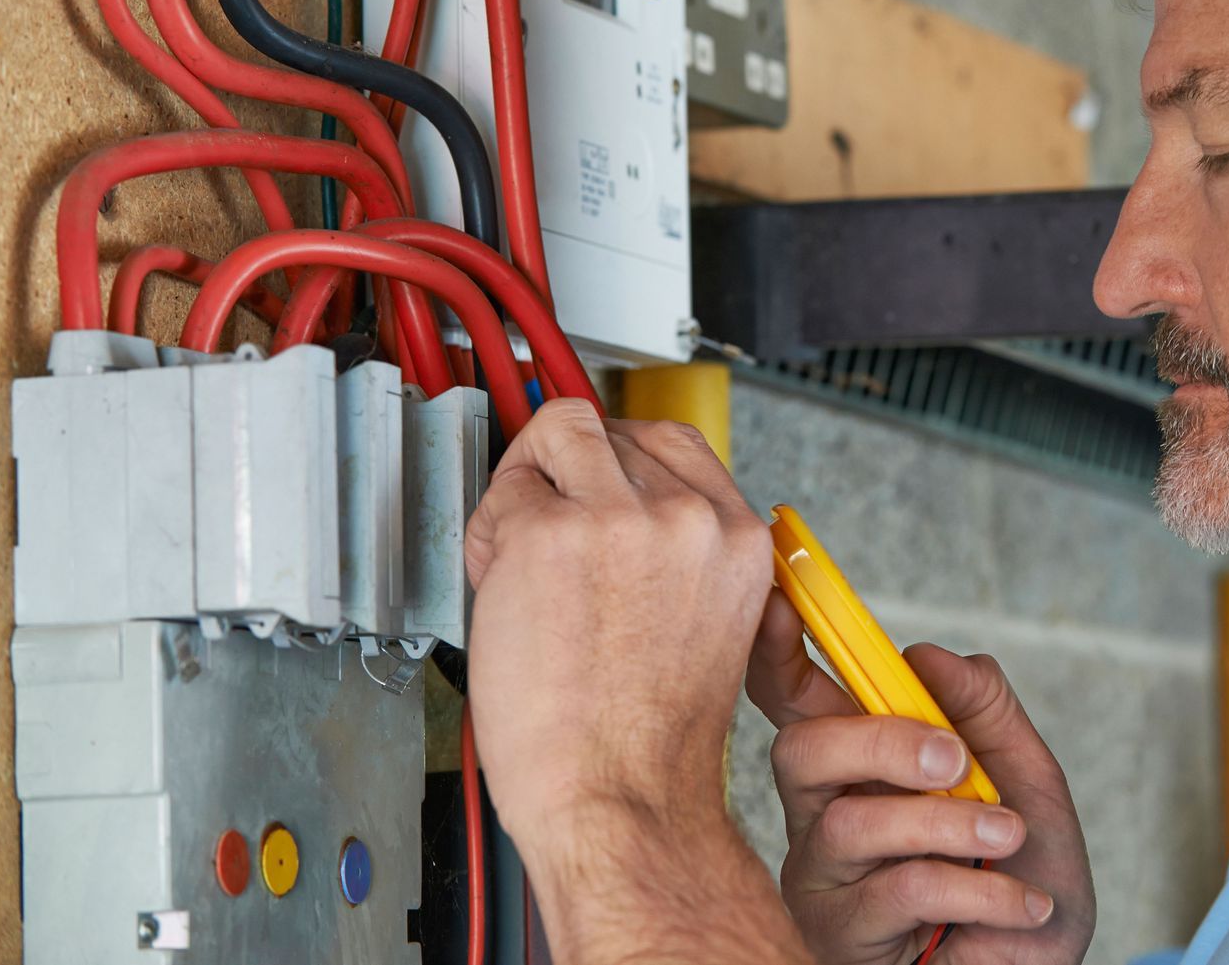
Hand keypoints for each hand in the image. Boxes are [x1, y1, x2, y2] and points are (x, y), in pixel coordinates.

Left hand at [463, 401, 773, 851]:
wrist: (617, 796)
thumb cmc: (648, 739)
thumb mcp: (707, 623)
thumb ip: (679, 553)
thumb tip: (620, 504)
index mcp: (737, 540)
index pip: (677, 444)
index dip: (623, 461)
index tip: (594, 479)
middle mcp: (689, 519)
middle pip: (615, 432)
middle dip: (573, 473)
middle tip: (550, 529)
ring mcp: (620, 520)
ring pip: (561, 435)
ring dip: (532, 481)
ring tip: (523, 549)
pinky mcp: (550, 535)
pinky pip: (505, 492)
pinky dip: (490, 532)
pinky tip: (504, 587)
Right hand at [745, 591, 1096, 964]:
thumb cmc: (1022, 879)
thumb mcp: (1028, 781)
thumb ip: (986, 711)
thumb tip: (928, 654)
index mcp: (861, 762)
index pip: (798, 698)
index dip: (776, 651)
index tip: (784, 605)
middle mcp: (826, 812)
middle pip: (802, 750)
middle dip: (881, 740)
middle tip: (955, 761)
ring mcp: (825, 877)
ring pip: (854, 822)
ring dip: (949, 824)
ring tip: (1009, 839)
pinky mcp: (840, 933)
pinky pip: (901, 889)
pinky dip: (980, 889)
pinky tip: (1022, 904)